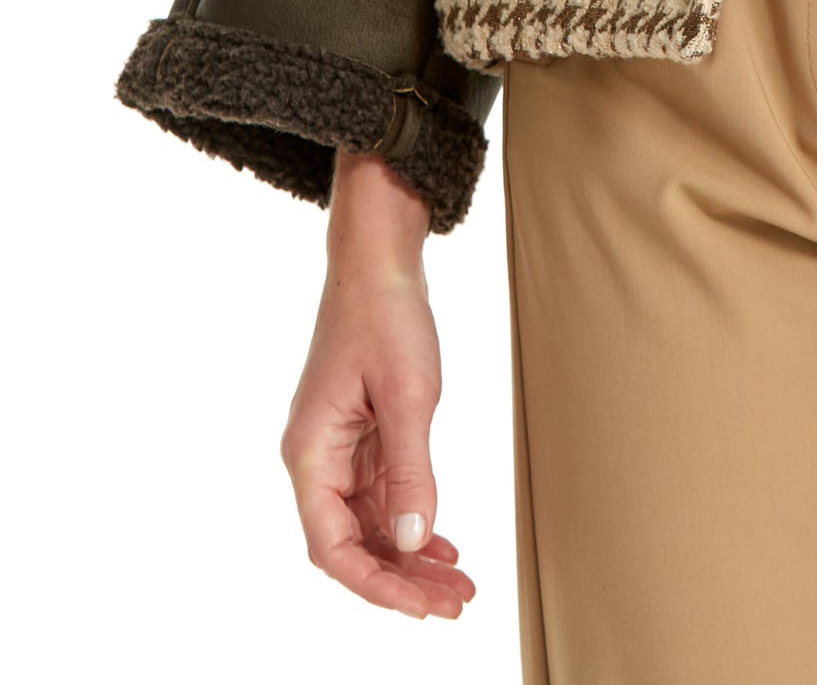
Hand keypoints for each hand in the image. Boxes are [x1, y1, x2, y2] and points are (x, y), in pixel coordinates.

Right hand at [280, 150, 475, 620]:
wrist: (379, 259)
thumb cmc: (385, 315)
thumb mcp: (407, 395)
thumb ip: (409, 470)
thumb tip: (411, 539)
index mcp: (309, 453)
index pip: (333, 547)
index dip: (376, 584)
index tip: (423, 606)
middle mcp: (316, 459)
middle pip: (353, 543)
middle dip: (402, 580)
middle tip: (456, 602)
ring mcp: (337, 448)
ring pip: (370, 523)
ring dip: (411, 555)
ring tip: (457, 582)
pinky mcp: (359, 435)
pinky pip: (381, 495)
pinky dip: (411, 520)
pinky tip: (441, 542)